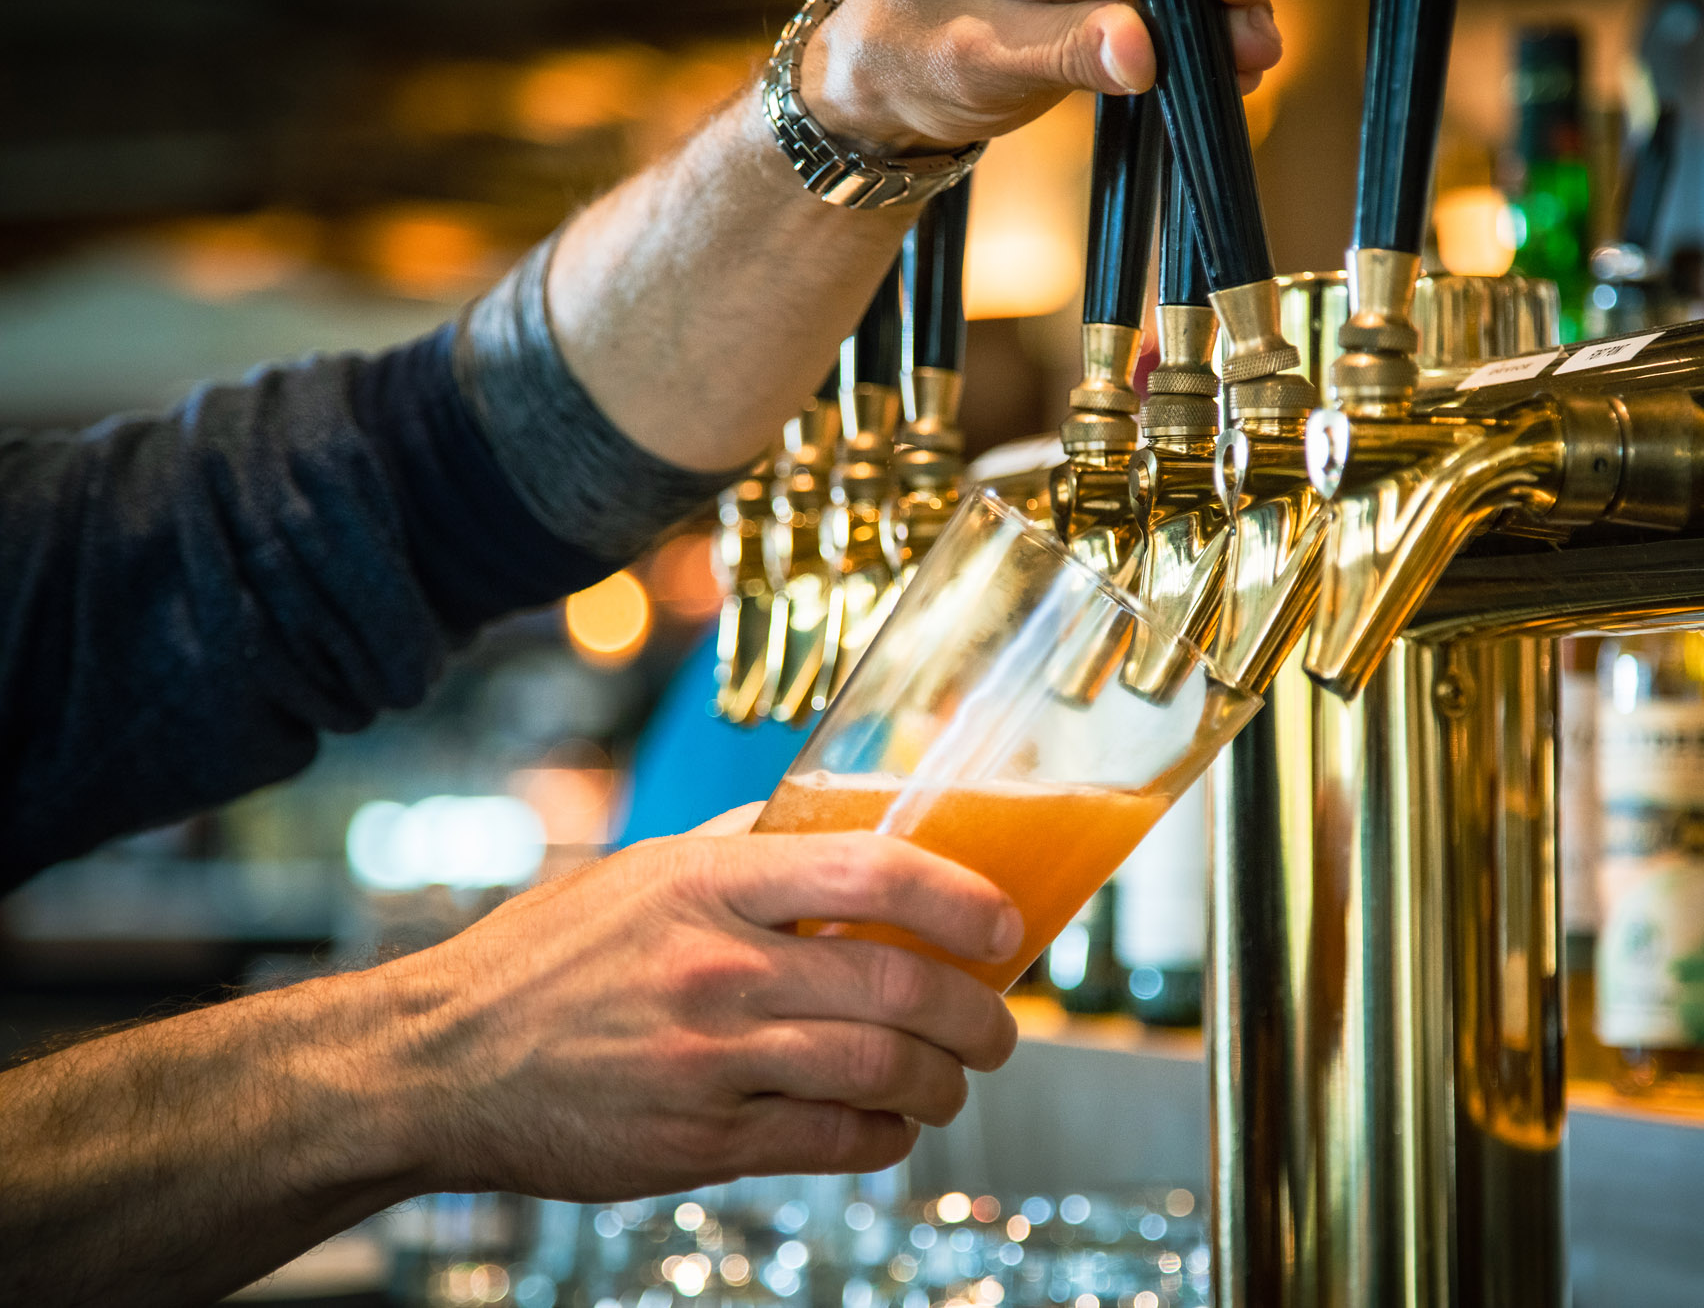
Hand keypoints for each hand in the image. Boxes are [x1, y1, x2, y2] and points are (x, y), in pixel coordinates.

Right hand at [381, 812, 1022, 1201]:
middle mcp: (715, 967)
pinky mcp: (697, 1140)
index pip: (870, 870)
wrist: (441, 1062)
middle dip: (977, 1014)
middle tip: (999, 1026)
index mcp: (706, 881)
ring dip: (942, 1083)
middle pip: (896, 986)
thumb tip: (840, 820)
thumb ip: (740, 845)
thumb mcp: (638, 871)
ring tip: (953, 1081)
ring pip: (878, 1072)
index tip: (1004, 923)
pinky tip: (891, 1127)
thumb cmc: (545, 958)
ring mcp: (708, 1059)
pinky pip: (830, 1141)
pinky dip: (884, 1138)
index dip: (959, 897)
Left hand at [805, 0, 1283, 152]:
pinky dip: (1194, 40)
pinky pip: (1158, 11)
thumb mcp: (983, 56)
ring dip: (1216, 19)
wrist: (880, 101)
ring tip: (1252, 63)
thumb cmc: (903, 59)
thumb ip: (1065, 49)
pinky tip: (1227, 69)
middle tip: (1255, 40)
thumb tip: (1140, 53)